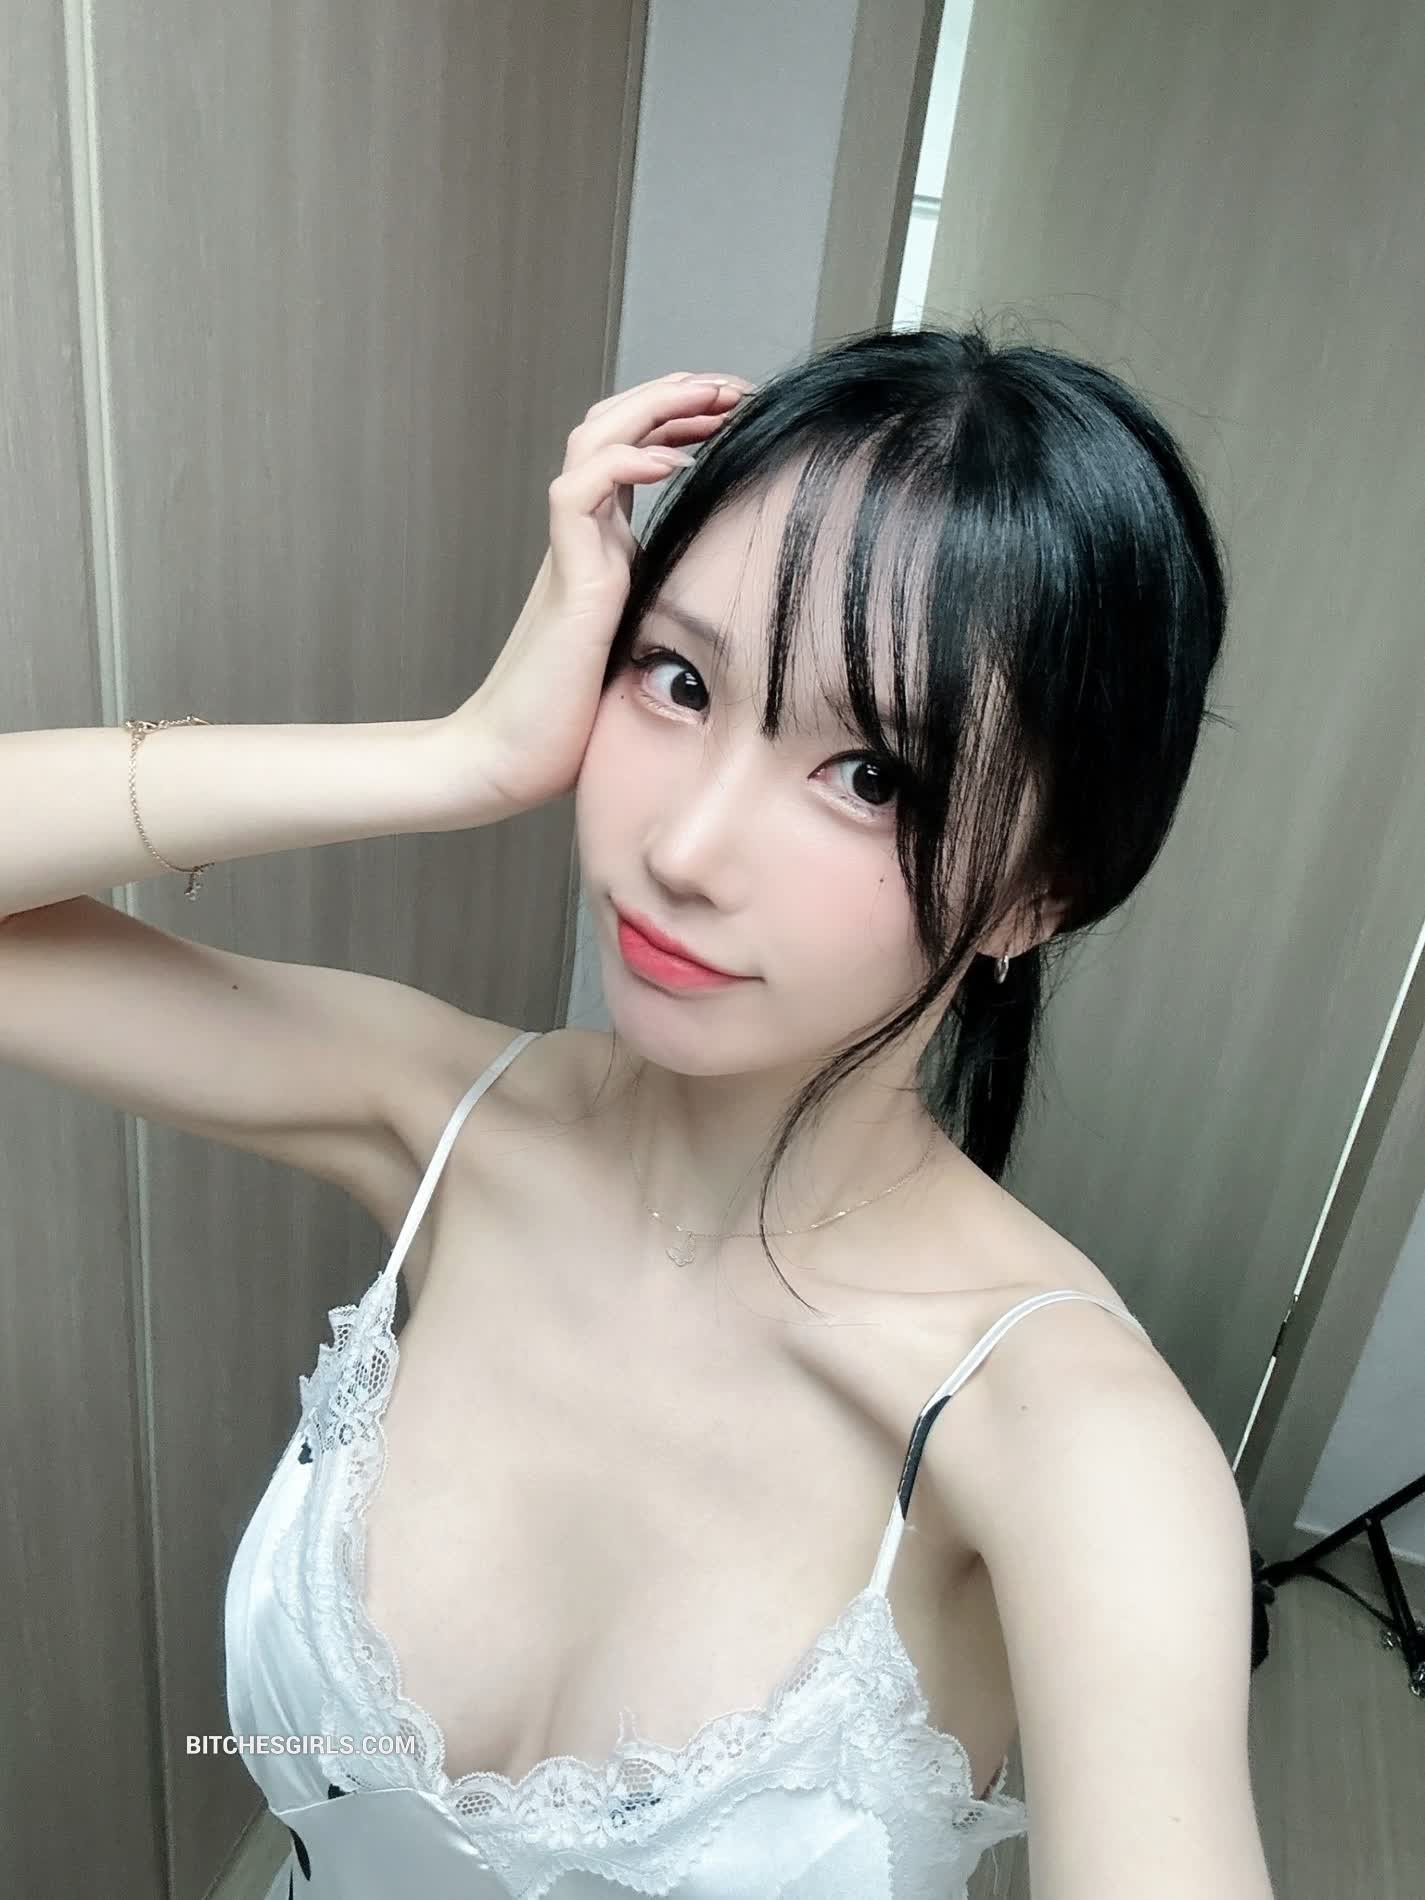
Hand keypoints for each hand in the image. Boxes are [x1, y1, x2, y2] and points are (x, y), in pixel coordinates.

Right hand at [436, 369, 754, 820]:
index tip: (741, 412)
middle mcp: (586, 539)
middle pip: (616, 426)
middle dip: (679, 395)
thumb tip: (741, 623)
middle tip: (736, 386)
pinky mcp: (567, 580)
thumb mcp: (645, 655)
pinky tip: (670, 461)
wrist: (509, 762)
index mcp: (607, 550)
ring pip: (595, 439)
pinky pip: (581, 492)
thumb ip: (674, 621)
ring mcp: (572, 554)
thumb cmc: (572, 725)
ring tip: (709, 396)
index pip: (640, 452)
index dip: (686, 420)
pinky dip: (623, 463)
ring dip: (653, 407)